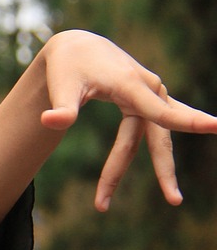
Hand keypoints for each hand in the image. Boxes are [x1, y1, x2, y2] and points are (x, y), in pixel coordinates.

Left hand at [38, 30, 216, 210]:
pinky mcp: (148, 101)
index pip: (159, 111)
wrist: (78, 48)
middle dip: (162, 170)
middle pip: (158, 136)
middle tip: (174, 201)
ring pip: (156, 138)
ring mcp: (152, 95)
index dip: (186, 121)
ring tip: (168, 199)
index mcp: (130, 85)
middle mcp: (148, 90)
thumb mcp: (62, 86)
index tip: (216, 126)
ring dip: (158, 169)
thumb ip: (61, 107)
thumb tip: (50, 122)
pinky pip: (161, 127)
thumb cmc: (69, 67)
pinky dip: (162, 150)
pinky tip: (168, 172)